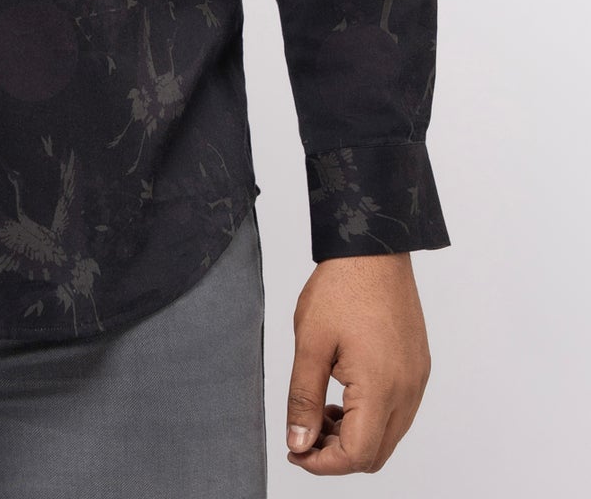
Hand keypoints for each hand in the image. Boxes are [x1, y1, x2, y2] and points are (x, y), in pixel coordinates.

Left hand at [284, 251, 431, 473]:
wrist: (374, 248)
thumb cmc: (341, 287)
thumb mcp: (310, 343)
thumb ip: (302, 399)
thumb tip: (299, 444)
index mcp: (381, 388)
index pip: (357, 456)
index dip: (322, 464)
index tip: (296, 451)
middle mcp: (408, 391)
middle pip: (376, 455)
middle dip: (337, 454)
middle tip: (304, 432)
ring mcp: (417, 380)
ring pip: (388, 435)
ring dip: (354, 436)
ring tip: (319, 410)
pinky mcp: (418, 367)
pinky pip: (398, 412)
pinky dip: (370, 417)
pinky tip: (342, 394)